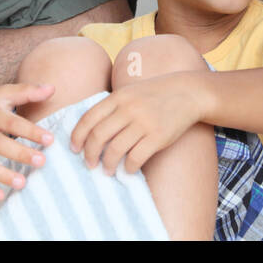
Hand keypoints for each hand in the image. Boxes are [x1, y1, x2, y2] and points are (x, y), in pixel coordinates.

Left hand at [70, 74, 203, 174]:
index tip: (75, 149)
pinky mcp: (158, 136)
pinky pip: (136, 157)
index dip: (78, 136)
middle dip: (90, 154)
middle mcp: (128, 109)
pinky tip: (128, 169)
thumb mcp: (130, 93)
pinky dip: (128, 167)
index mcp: (118, 97)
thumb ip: (112, 108)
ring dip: (108, 164)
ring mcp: (144, 123)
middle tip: (89, 164)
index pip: (89, 118)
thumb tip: (90, 132)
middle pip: (98, 136)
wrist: (187, 93)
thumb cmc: (154, 95)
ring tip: (107, 170)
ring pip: (115, 150)